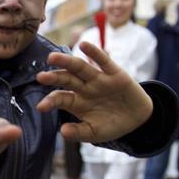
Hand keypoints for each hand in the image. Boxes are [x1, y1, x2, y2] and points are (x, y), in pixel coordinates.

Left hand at [35, 41, 152, 142]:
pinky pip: (103, 61)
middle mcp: (84, 88)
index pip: (60, 98)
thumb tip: (62, 132)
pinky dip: (95, 53)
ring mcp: (98, 79)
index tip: (41, 107)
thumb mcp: (94, 133)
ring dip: (67, 61)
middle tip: (40, 76)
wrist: (137, 119)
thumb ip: (78, 132)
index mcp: (76, 102)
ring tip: (52, 57)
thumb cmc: (111, 125)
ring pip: (80, 67)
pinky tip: (84, 45)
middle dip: (54, 77)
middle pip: (67, 79)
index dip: (50, 101)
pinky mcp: (115, 73)